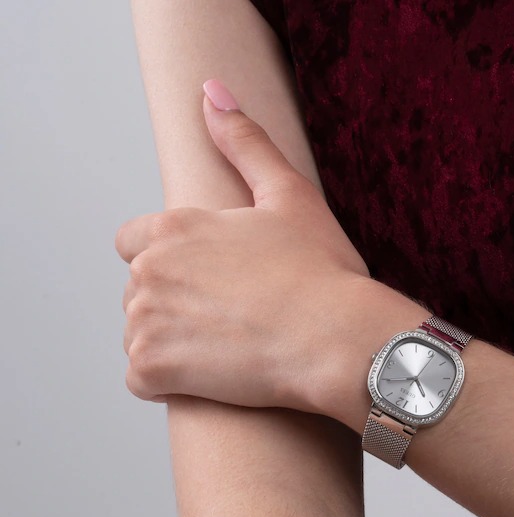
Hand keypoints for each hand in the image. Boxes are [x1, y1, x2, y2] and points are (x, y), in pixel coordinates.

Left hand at [114, 78, 370, 411]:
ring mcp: (147, 322)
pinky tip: (210, 377)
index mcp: (174, 227)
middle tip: (230, 320)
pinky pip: (141, 380)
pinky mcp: (155, 369)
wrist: (337, 339)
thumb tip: (212, 91)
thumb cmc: (322, 272)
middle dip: (173, 306)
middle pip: (138, 292)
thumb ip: (245, 142)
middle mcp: (149, 270)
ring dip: (171, 346)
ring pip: (139, 336)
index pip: (131, 242)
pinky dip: (167, 383)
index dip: (170, 263)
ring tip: (226, 349)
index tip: (209, 282)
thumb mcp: (289, 196)